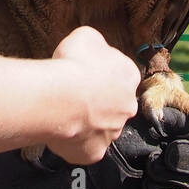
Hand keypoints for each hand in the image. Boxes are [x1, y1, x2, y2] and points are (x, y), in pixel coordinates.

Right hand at [46, 27, 139, 163]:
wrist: (60, 97)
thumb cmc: (73, 64)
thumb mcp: (87, 37)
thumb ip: (97, 45)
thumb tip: (96, 50)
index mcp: (129, 76)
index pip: (119, 75)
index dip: (100, 75)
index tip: (84, 75)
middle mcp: (127, 107)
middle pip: (112, 104)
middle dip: (97, 102)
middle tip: (74, 95)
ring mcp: (112, 132)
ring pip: (99, 127)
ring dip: (86, 122)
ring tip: (64, 112)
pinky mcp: (94, 152)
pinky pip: (84, 148)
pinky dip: (74, 142)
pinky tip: (61, 130)